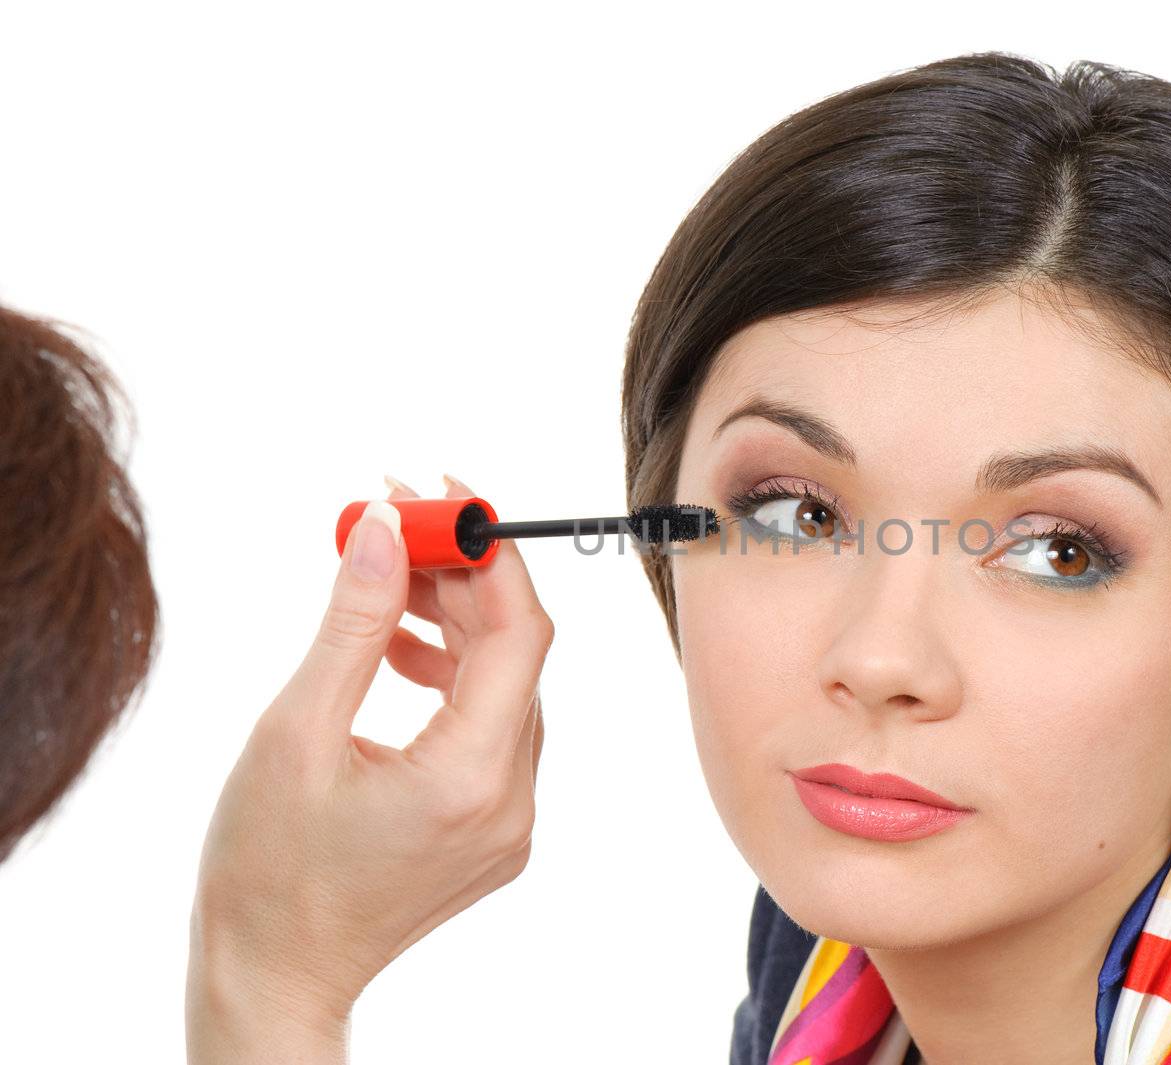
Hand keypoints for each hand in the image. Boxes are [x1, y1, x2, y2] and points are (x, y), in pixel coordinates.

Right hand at [186, 474, 552, 1063]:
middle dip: (464, 579)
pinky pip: (493, 728)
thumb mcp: (297, 730)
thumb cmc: (265, 871)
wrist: (274, 975)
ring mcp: (511, 820)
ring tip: (386, 586)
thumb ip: (355, 623)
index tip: (444, 496)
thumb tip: (388, 530)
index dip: (489, 552)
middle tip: (401, 526)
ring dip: (456, 625)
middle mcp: (512, 800)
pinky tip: (397, 653)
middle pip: (516, 654)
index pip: (519, 632)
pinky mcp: (496, 828)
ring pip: (506, 687)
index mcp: (470, 779)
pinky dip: (454, 678)